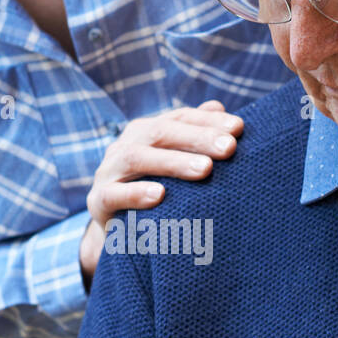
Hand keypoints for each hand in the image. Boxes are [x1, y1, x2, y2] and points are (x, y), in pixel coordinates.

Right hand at [79, 100, 242, 284]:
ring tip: (204, 169)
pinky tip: (160, 196)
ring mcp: (107, 172)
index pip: (179, 118)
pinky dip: (136, 193)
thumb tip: (219, 106)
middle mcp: (124, 144)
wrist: (121, 231)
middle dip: (197, 138)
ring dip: (172, 162)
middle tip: (229, 149)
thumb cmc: (159, 193)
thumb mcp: (178, 165)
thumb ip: (196, 136)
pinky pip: (113, 194)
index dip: (208, 121)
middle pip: (159, 132)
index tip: (239, 129)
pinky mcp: (98, 201)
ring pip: (135, 158)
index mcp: (146, 132)